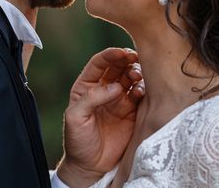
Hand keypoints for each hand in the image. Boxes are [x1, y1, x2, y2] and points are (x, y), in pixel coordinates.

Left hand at [57, 48, 144, 186]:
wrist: (90, 166)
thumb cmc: (77, 141)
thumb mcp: (75, 117)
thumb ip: (92, 98)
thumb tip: (115, 86)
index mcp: (87, 86)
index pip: (99, 63)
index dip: (110, 55)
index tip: (121, 52)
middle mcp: (104, 89)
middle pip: (118, 67)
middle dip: (126, 59)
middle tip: (134, 58)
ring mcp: (119, 99)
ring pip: (130, 78)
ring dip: (135, 73)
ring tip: (136, 77)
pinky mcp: (132, 111)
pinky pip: (139, 95)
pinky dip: (142, 89)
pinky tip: (139, 92)